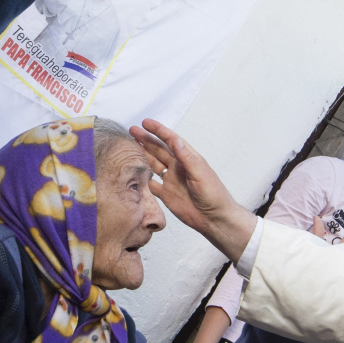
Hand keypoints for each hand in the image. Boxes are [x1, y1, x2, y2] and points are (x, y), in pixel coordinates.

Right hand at [130, 119, 256, 261]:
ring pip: (153, 164)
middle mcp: (178, 167)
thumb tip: (176, 141)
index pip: (171, 141)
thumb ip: (187, 159)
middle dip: (146, 140)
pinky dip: (142, 178)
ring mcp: (171, 181)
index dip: (158, 131)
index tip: (145, 122)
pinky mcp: (166, 195)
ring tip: (129, 147)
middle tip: (131, 130)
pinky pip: (151, 184)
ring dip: (142, 155)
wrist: (214, 219)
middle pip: (159, 150)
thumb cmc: (213, 194)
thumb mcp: (201, 174)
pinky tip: (132, 172)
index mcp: (188, 159)